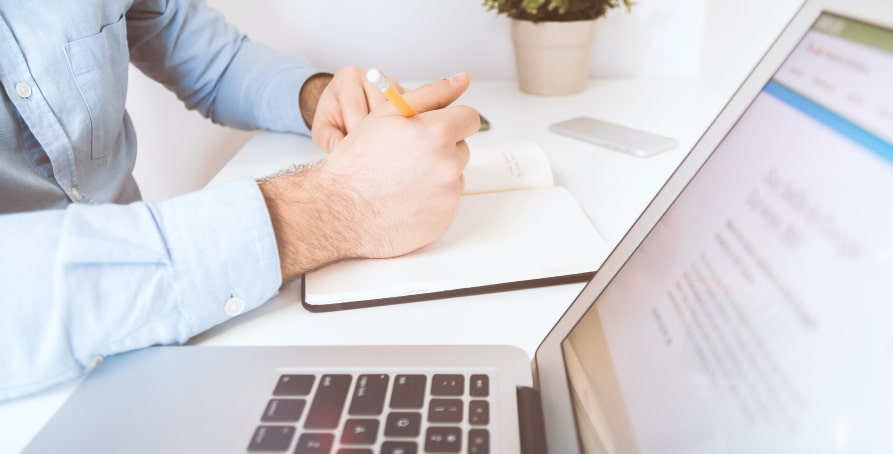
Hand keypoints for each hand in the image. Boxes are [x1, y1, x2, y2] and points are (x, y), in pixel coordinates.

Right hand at [261, 73, 479, 280]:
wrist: (338, 210)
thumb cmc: (358, 160)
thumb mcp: (388, 114)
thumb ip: (431, 93)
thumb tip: (461, 79)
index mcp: (438, 133)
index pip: (469, 118)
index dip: (450, 120)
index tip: (436, 127)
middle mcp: (448, 165)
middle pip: (461, 148)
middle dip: (441, 148)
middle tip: (407, 155)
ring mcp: (448, 196)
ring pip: (454, 176)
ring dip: (436, 174)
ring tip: (402, 178)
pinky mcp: (444, 220)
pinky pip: (446, 203)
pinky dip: (430, 200)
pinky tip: (403, 199)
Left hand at [308, 66, 404, 152]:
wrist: (347, 107)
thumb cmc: (334, 117)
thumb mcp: (322, 128)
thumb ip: (326, 137)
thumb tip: (338, 145)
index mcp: (347, 78)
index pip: (356, 107)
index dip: (356, 132)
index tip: (356, 151)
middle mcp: (371, 75)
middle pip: (380, 108)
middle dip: (375, 133)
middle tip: (371, 152)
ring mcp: (392, 83)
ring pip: (398, 111)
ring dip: (392, 131)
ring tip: (382, 146)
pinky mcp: (407, 93)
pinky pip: (411, 112)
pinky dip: (405, 128)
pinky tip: (395, 140)